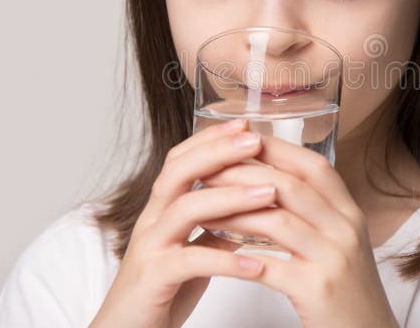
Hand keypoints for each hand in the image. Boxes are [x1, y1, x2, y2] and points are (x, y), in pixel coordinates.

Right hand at [89, 119, 278, 327]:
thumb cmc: (160, 293)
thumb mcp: (192, 253)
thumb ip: (216, 230)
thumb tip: (255, 211)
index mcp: (161, 211)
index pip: (181, 160)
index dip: (211, 140)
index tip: (246, 126)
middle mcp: (151, 221)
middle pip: (179, 172)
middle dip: (219, 152)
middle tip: (256, 141)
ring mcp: (149, 248)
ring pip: (185, 210)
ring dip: (231, 198)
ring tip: (270, 193)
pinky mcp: (153, 279)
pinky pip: (191, 262)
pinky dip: (227, 261)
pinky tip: (258, 264)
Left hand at [199, 134, 399, 327]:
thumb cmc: (346, 288)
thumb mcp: (340, 240)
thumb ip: (316, 210)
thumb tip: (273, 179)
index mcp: (350, 212)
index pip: (313, 166)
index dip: (276, 149)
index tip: (240, 141)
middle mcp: (346, 229)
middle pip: (291, 186)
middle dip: (245, 174)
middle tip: (209, 169)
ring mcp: (334, 259)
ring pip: (278, 221)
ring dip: (235, 211)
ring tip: (204, 207)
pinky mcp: (318, 290)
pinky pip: (270, 266)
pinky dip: (239, 256)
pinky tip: (216, 251)